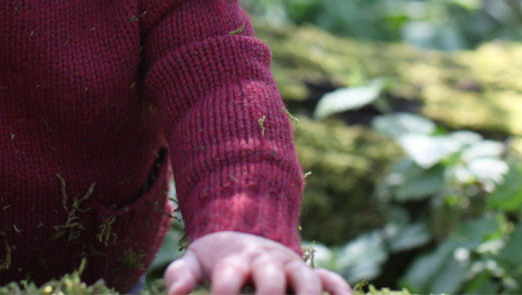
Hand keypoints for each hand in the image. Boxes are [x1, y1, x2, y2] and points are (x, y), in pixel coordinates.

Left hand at [164, 231, 350, 294]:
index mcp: (235, 259)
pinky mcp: (311, 274)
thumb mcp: (194, 261)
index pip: (229, 276)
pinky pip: (332, 281)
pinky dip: (341, 292)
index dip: (224, 293)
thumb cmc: (216, 259)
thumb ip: (180, 275)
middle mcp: (266, 261)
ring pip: (308, 281)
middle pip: (272, 277)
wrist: (245, 232)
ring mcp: (291, 267)